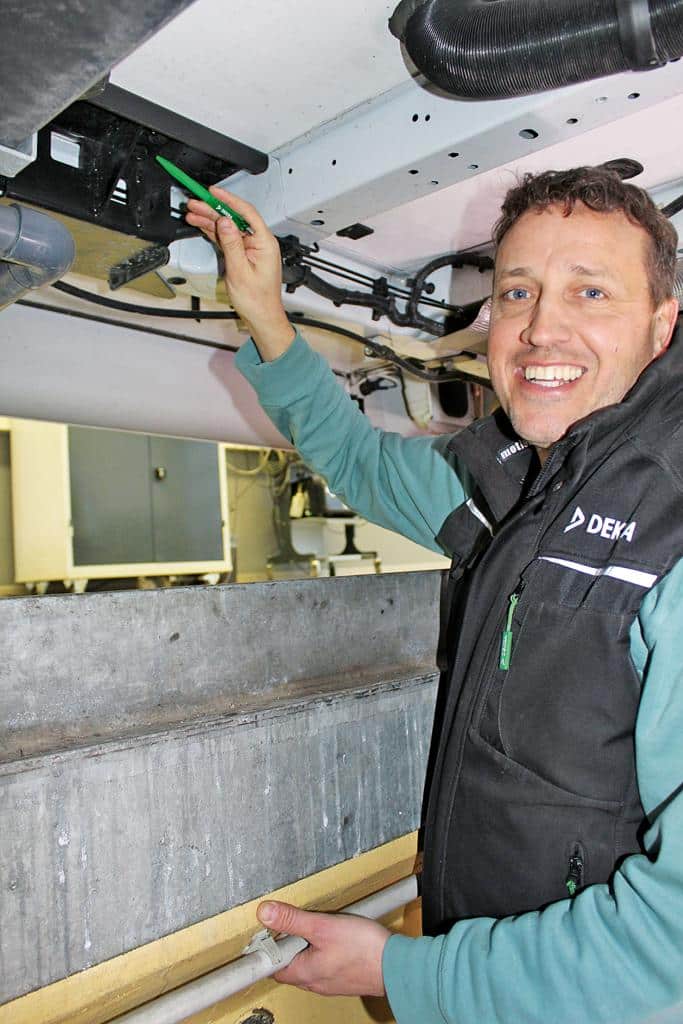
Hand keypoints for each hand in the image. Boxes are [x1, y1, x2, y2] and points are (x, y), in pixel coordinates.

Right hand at [185, 188, 294, 358]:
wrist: (261, 317)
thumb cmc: (257, 300)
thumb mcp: (240, 270)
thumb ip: (232, 244)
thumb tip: (224, 222)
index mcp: (264, 243)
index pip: (246, 213)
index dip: (229, 200)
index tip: (213, 192)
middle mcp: (259, 243)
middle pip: (234, 219)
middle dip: (213, 209)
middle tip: (195, 203)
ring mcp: (250, 248)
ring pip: (228, 227)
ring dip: (210, 220)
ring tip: (192, 212)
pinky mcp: (242, 254)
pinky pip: (227, 238)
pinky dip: (213, 232)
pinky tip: (201, 225)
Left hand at [257, 899, 389, 996]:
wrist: (396, 965)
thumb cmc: (362, 950)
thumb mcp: (322, 927)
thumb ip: (292, 920)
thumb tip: (265, 913)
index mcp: (303, 973)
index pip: (272, 966)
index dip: (267, 947)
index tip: (267, 930)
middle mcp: (314, 982)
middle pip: (290, 963)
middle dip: (289, 943)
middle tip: (294, 922)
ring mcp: (330, 981)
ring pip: (309, 962)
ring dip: (308, 945)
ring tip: (317, 927)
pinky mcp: (344, 977)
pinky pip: (325, 963)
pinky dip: (324, 950)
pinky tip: (336, 937)